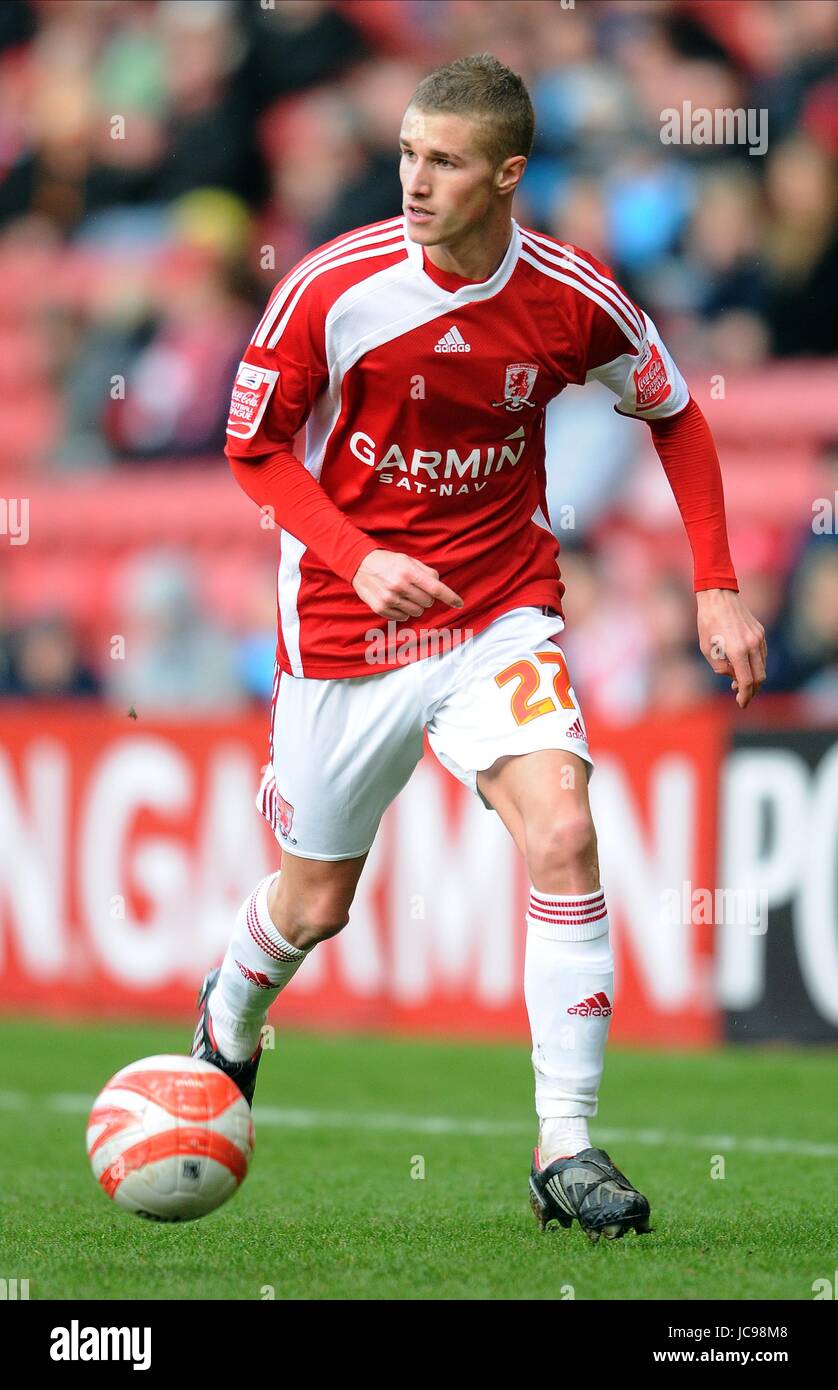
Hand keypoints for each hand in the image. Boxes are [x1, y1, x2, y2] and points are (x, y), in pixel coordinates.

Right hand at [352, 549, 463, 620]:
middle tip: (416, 589)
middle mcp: (399, 586)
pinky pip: (403, 617)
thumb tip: (439, 586)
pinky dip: (403, 611)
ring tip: (405, 595)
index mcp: (408, 572)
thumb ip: (426, 572)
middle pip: (428, 602)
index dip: (450, 597)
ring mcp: (389, 599)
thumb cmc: (387, 561)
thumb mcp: (408, 559)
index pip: (436, 588)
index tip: (459, 603)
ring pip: (417, 612)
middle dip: (426, 597)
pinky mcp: (381, 608)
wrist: (359, 564)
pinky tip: (396, 600)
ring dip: (415, 605)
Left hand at [696, 588, 765, 707]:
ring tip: (738, 681)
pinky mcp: (761, 632)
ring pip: (762, 666)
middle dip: (752, 690)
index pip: (747, 681)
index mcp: (738, 651)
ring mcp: (759, 638)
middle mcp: (752, 645)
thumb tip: (733, 677)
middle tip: (742, 697)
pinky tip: (743, 665)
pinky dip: (755, 664)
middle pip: (760, 677)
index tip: (741, 703)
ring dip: (753, 677)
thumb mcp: (707, 650)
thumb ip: (721, 668)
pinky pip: (762, 654)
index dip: (745, 696)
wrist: (718, 596)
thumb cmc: (707, 623)